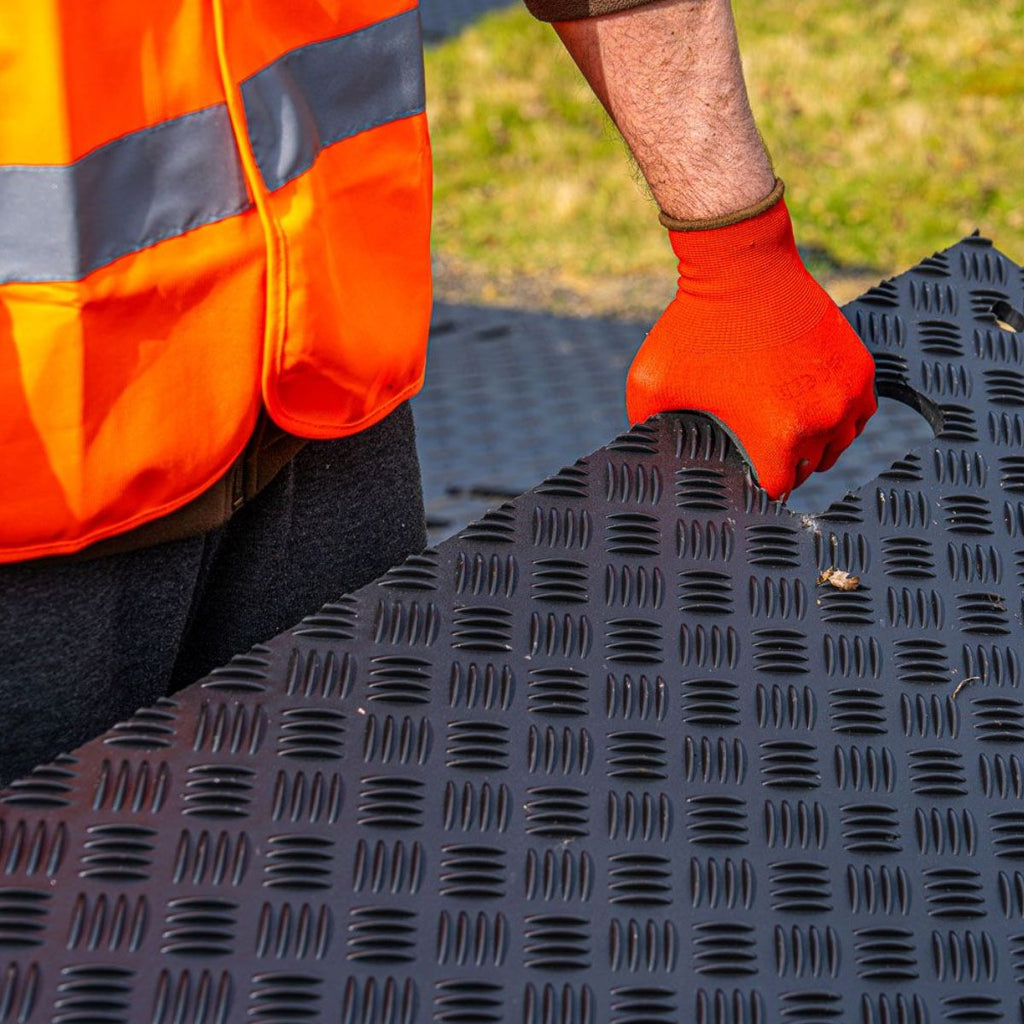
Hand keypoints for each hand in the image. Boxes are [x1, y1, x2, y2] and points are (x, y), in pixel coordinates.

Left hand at [627, 193, 876, 497]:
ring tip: (786, 434)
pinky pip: (861, 412)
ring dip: (816, 445)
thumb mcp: (651, 382)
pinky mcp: (861, 365)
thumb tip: (646, 449)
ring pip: (840, 443)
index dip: (756, 484)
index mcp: (777, 434)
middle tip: (757, 449)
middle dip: (784, 464)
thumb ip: (648, 425)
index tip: (742, 472)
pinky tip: (814, 412)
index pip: (777, 489)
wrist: (741, 265)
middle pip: (811, 468)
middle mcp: (822, 418)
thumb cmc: (695, 322)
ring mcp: (848, 391)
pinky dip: (840, 417)